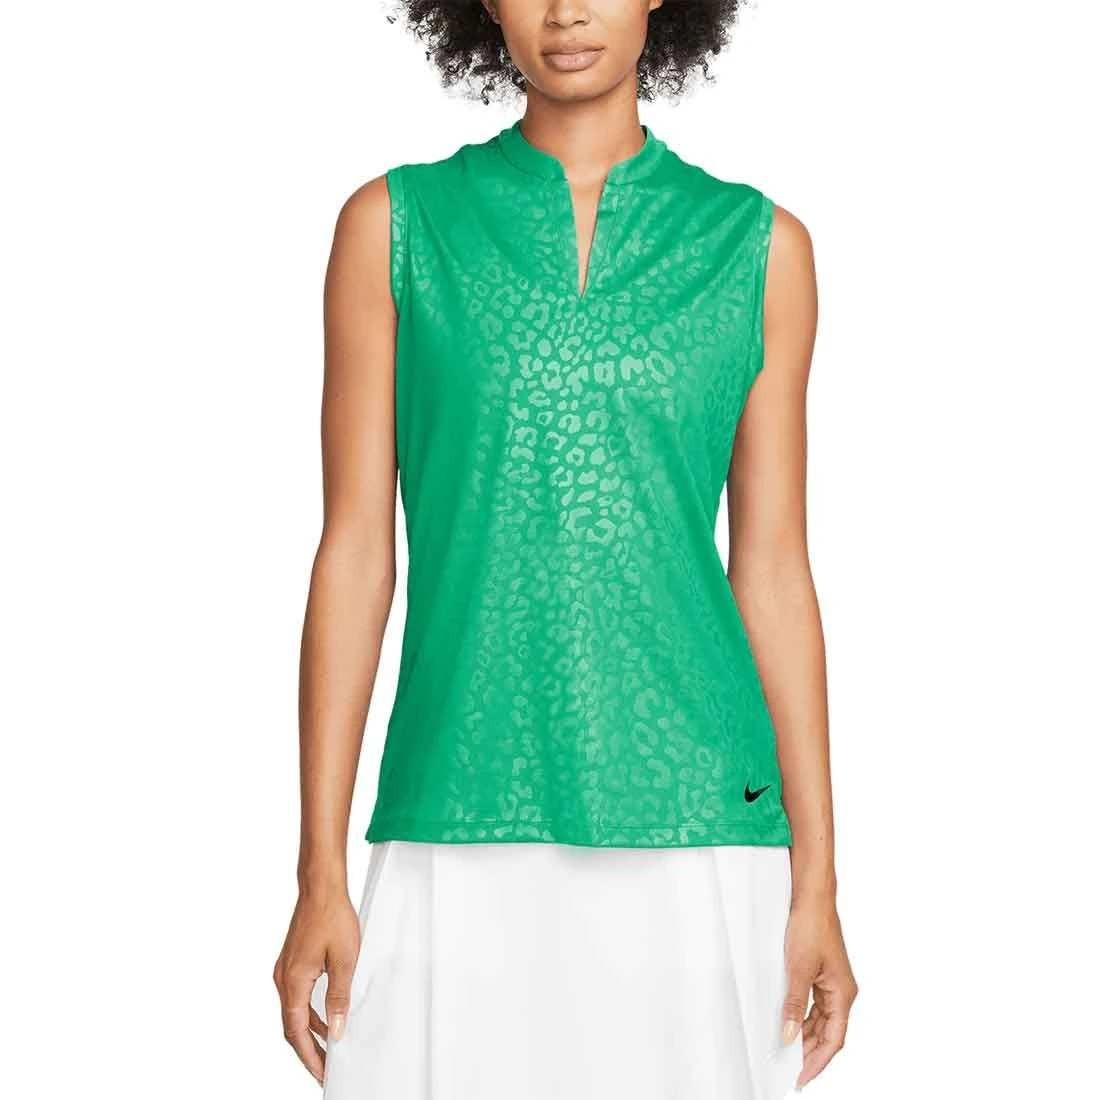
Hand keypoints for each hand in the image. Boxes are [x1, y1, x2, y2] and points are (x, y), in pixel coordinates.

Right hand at [273, 885, 360, 1085]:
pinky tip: (327, 1017)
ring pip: (294, 1011)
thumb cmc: (332, 917)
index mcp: (293, 982)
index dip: (310, 1056)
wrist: (321, 887)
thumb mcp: (344, 961)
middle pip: (292, 1026)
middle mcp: (283, 979)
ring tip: (329, 1047)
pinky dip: (310, 1012)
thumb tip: (337, 1031)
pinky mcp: (291, 961)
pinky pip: (297, 996)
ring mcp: (285, 970)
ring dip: (310, 1031)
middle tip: (325, 1069)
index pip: (297, 1032)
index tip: (322, 1074)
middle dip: (309, 1050)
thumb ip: (338, 999)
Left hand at [781, 894, 857, 1089]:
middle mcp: (841, 992)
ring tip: (785, 1051)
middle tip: (789, 1068)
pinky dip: (801, 1017)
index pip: (834, 1039)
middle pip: (828, 1033)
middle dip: (810, 1052)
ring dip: (804, 1035)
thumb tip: (789, 1035)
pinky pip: (813, 1005)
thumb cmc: (812, 926)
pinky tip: (788, 1024)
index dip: (818, 1061)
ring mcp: (831, 983)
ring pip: (820, 1020)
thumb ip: (794, 1004)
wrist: (811, 898)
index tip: (802, 1077)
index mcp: (843, 994)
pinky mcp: (820, 974)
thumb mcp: (798, 969)